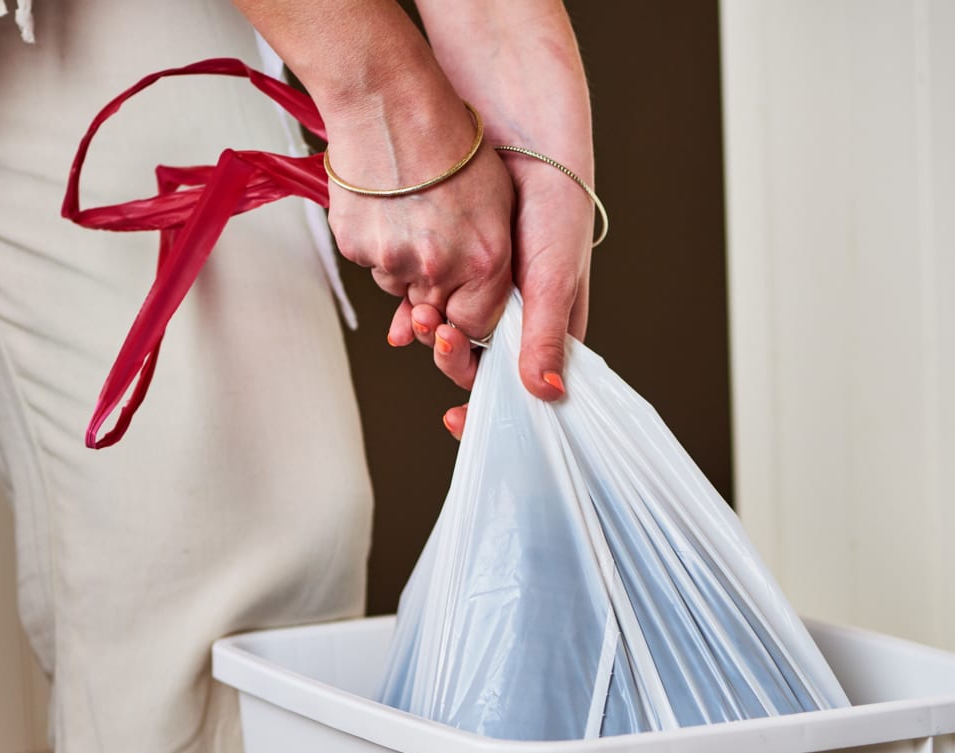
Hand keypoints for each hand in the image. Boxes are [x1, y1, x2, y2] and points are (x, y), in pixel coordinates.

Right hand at [328, 128, 513, 354]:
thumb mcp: (498, 205)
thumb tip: (475, 299)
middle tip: (432, 243)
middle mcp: (439, 269)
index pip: (475, 328)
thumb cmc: (452, 148)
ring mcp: (393, 261)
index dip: (466, 313)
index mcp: (485, 262)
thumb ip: (491, 262)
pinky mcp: (356, 249)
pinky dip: (377, 244)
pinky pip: (370, 263)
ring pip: (399, 287)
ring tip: (411, 212)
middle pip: (433, 311)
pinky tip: (386, 207)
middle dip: (434, 290)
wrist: (393, 107)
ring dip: (404, 265)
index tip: (461, 297)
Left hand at [417, 158, 595, 439]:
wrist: (519, 131)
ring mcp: (483, 287)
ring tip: (414, 315)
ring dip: (428, 331)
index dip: (488, 405)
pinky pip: (427, 297)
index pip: (518, 381)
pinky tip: (399, 314)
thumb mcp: (551, 277)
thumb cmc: (555, 206)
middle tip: (435, 334)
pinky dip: (410, 308)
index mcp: (547, 323)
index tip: (455, 419)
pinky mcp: (455, 260)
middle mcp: (515, 311)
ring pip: (448, 330)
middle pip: (474, 359)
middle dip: (449, 356)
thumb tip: (547, 396)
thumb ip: (544, 336)